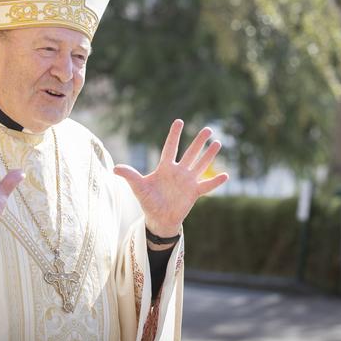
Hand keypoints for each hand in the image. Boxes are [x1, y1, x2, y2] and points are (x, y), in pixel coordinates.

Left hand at [114, 119, 228, 246]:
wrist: (158, 219)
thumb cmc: (148, 201)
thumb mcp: (138, 188)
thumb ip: (130, 176)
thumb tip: (114, 168)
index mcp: (165, 168)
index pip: (170, 148)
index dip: (174, 135)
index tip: (179, 121)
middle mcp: (178, 172)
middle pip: (190, 153)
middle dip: (198, 141)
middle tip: (208, 128)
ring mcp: (187, 182)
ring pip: (201, 165)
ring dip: (209, 155)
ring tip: (218, 143)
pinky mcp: (194, 193)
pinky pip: (207, 186)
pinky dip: (215, 182)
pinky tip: (226, 175)